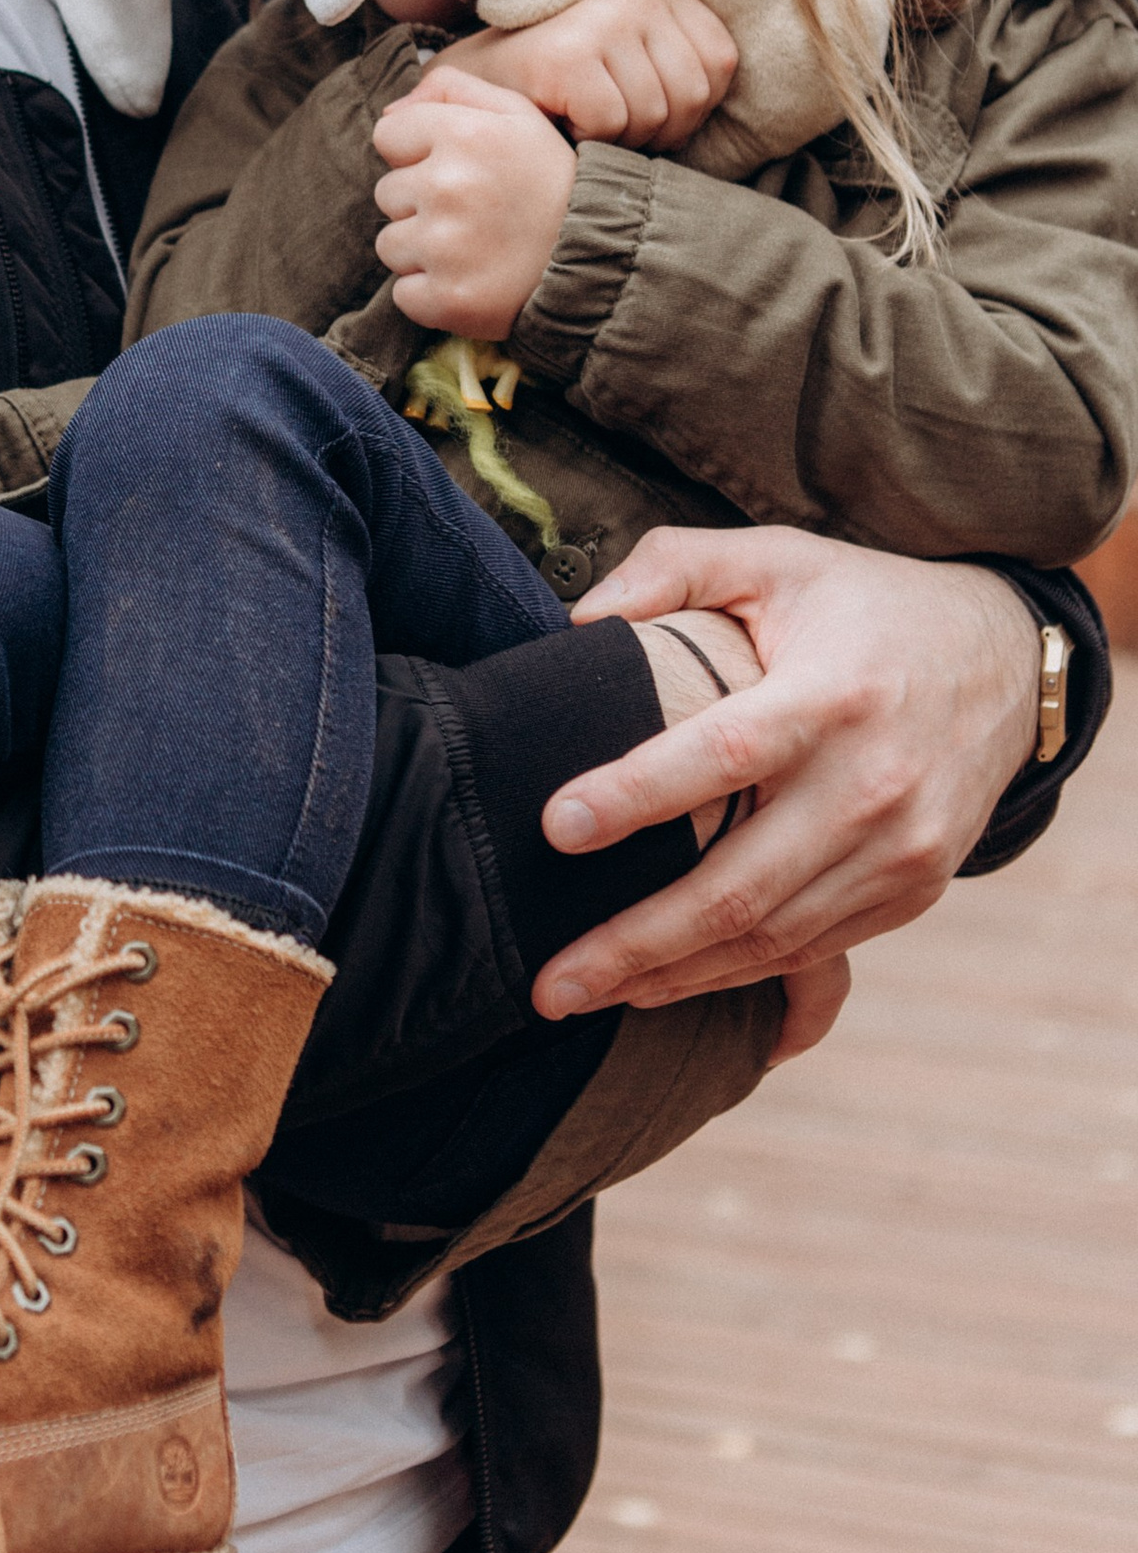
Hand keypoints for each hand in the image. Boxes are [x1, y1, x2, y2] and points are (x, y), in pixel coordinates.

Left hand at [373, 70, 577, 336]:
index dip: (417, 153)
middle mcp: (449, 186)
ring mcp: (445, 247)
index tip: (455, 169)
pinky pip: (404, 294)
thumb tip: (389, 108)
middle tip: (474, 213)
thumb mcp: (518, 115)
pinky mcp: (447, 298)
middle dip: (421, 202)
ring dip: (423, 249)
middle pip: (387, 192)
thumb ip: (453, 89)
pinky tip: (472, 280)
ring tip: (475, 247)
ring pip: (390, 244)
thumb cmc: (551, 181)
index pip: (388, 135)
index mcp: (464, 133)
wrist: (600, 258)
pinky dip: (431, 293)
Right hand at [432, 0, 738, 145]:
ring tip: (582, 117)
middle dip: (656, 130)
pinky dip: (588, 140)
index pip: (721, 64)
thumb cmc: (555, 83)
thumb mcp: (629, 55)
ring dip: (620, 138)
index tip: (638, 106)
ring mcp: (602, 19)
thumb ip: (681, 60)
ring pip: (656, 115)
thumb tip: (774, 90)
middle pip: (693, 95)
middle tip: (607, 120)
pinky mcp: (570, 56)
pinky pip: (614, 125)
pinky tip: (560, 120)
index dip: (688, 106)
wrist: (466, 84)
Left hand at [529, 528, 1041, 1018]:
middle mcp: (875, 785)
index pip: (723, 755)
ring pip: (771, 938)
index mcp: (834, 696)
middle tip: (547, 982)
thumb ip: (673, 566)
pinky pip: (813, 952)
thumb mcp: (777, 557)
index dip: (636, 796)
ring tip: (583, 995)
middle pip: (739, 886)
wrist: (1005, 661)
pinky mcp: (914, 889)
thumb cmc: (864, 606)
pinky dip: (732, 977)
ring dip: (672, 977)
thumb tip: (580, 617)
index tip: (553, 828)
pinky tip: (661, 986)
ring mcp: (902, 850)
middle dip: (633, 942)